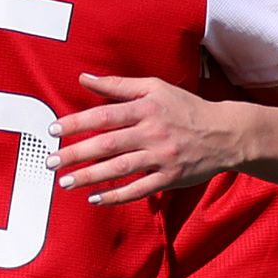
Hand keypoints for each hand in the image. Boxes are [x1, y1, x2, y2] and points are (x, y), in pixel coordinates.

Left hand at [57, 75, 254, 206]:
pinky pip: (139, 190)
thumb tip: (84, 78)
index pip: (105, 115)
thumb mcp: (155, 89)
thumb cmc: (186, 108)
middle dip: (76, 154)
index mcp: (147, 109)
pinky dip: (116, 196)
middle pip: (108, 144)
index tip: (53, 131)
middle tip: (51, 161)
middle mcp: (153, 132)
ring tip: (65, 182)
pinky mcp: (171, 178)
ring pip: (120, 169)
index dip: (77, 123)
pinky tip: (95, 199)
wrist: (226, 134)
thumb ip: (118, 86)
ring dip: (90, 177)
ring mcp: (162, 157)